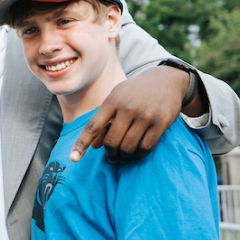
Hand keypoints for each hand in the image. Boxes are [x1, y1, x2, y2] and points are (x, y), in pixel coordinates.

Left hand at [70, 65, 185, 160]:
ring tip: (123, 156)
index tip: (73, 159)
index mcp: (112, 101)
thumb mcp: (116, 99)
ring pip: (128, 147)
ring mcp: (145, 115)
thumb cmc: (135, 93)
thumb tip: (94, 146)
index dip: (81, 144)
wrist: (166, 81)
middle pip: (112, 142)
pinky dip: (138, 154)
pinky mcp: (161, 123)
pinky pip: (145, 148)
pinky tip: (137, 152)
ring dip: (124, 156)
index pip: (93, 126)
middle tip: (112, 157)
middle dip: (110, 153)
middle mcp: (128, 108)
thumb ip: (103, 120)